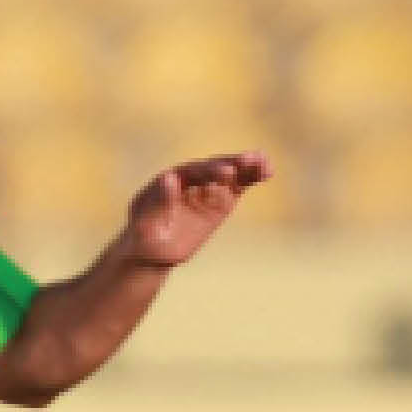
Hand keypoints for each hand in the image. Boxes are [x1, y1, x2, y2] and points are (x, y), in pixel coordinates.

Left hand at [121, 152, 270, 267]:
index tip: (226, 172)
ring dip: (246, 167)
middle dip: (231, 165)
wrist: (154, 249)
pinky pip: (238, 186)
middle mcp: (190, 179)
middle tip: (249, 162)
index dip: (209, 171)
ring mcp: (207, 188)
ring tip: (265, 164)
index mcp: (169, 180)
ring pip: (228, 174)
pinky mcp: (221, 200)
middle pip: (212, 168)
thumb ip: (159, 201)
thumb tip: (169, 177)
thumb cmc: (145, 237)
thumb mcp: (146, 223)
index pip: (192, 172)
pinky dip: (251, 178)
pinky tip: (267, 171)